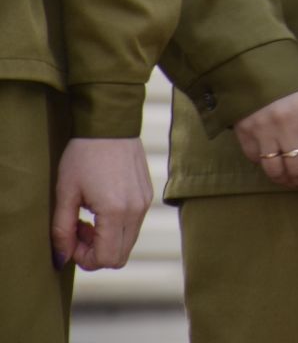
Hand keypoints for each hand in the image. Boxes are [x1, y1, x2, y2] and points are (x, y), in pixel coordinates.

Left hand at [52, 137, 151, 270]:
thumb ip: (62, 230)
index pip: (106, 259)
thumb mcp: (65, 194)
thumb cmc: (84, 156)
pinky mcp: (147, 195)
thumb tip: (62, 258)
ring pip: (128, 242)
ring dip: (106, 240)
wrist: (110, 126)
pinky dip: (116, 227)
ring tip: (89, 217)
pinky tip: (101, 207)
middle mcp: (137, 210)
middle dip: (96, 252)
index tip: (71, 238)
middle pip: (120, 256)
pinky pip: (134, 225)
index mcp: (116, 211)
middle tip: (79, 231)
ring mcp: (145, 203)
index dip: (84, 258)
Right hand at [233, 87, 297, 187]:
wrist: (256, 66)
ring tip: (293, 180)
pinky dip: (266, 164)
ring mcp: (264, 129)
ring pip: (275, 169)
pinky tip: (274, 164)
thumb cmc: (294, 84)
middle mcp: (287, 124)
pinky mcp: (244, 132)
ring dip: (286, 179)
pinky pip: (255, 159)